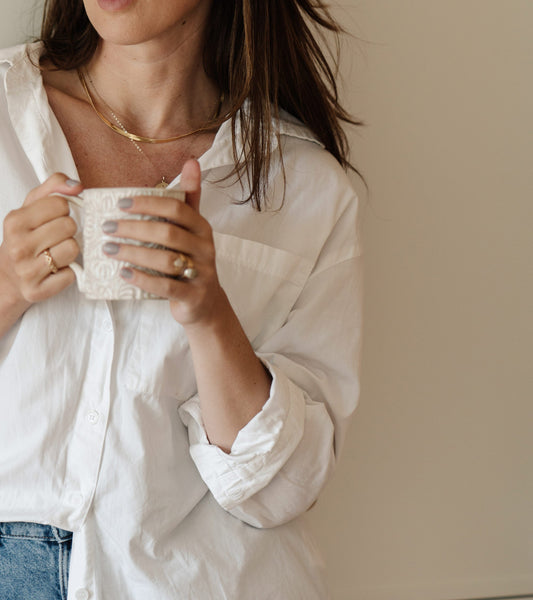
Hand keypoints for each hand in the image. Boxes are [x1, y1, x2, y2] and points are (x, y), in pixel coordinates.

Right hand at [1, 173, 80, 305]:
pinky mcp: (37, 291)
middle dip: (68, 231)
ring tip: (56, 253)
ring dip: (69, 251)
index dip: (64, 211)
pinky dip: (68, 273)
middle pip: (69, 226)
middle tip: (56, 238)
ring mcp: (26, 270)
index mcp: (15, 221)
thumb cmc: (26, 237)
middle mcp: (18, 245)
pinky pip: (71, 275)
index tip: (54, 218)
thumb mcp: (32, 207)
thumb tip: (77, 186)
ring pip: (72, 249)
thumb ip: (54, 187)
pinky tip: (55, 271)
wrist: (8, 278)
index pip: (60, 204)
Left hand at [103, 159, 224, 325]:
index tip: (120, 203)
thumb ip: (189, 198)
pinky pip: (166, 287)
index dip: (148, 203)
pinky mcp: (193, 296)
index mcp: (202, 228)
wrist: (205, 303)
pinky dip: (143, 280)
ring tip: (109, 249)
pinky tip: (123, 273)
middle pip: (168, 233)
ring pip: (166, 260)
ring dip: (133, 253)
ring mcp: (201, 273)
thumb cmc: (191, 259)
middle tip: (107, 227)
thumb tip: (191, 161)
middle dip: (134, 228)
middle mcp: (205, 248)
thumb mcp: (192, 229)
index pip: (177, 208)